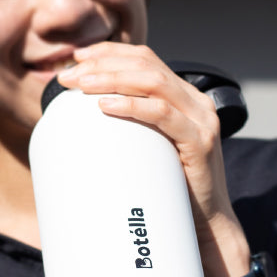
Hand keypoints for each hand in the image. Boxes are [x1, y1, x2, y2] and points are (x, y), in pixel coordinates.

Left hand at [57, 42, 249, 276]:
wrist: (206, 224)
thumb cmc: (173, 189)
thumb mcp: (149, 149)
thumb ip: (132, 128)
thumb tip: (86, 119)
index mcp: (185, 97)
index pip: (146, 59)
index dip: (111, 52)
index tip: (78, 58)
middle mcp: (197, 102)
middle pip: (147, 65)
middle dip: (103, 64)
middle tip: (70, 76)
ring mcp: (201, 119)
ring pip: (153, 82)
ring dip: (111, 79)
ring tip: (81, 86)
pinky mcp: (200, 140)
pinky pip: (163, 114)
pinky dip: (132, 105)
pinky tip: (106, 106)